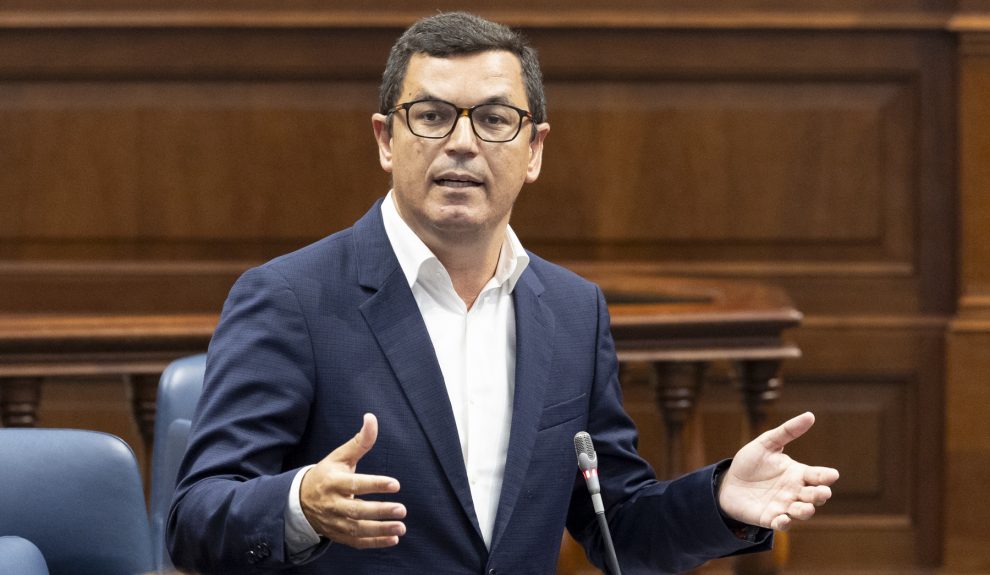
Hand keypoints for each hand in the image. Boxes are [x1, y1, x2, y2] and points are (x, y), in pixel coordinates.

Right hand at [300, 413, 406, 547]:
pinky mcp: (338, 534)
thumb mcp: (340, 456)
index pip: (355, 484)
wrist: (300, 501)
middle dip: (379, 511)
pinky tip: (393, 539)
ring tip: (401, 527)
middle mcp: (333, 503)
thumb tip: (371, 418)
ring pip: (357, 529)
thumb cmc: (327, 474)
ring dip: (380, 530)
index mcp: (333, 481)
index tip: (395, 484)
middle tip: (401, 509)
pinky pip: (357, 542)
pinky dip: (375, 542)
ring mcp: (334, 521)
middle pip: (356, 510)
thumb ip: (359, 441)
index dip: (375, 484)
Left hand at [718, 412, 838, 530]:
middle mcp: (795, 491)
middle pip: (814, 496)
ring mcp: (784, 506)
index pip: (817, 476)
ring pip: (802, 512)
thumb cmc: (750, 463)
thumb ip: (787, 431)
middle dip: (820, 495)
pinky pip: (781, 524)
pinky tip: (783, 519)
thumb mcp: (767, 443)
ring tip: (806, 508)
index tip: (832, 475)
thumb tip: (810, 415)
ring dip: (805, 511)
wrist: (728, 482)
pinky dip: (784, 523)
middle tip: (822, 492)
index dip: (826, 476)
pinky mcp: (770, 518)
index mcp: (798, 473)